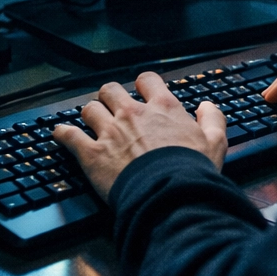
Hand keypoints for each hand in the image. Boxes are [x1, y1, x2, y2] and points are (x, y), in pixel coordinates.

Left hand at [53, 72, 227, 199]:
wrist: (169, 195)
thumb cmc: (192, 171)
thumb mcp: (216, 143)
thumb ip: (213, 119)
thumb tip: (207, 106)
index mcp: (163, 108)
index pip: (147, 80)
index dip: (143, 84)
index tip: (142, 92)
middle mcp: (133, 114)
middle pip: (111, 90)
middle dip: (110, 97)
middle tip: (112, 108)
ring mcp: (110, 132)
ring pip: (89, 109)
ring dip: (90, 115)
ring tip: (91, 123)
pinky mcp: (92, 153)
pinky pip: (69, 135)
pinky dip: (62, 134)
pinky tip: (60, 135)